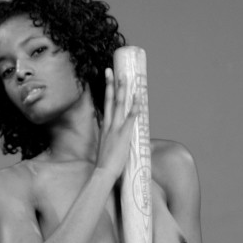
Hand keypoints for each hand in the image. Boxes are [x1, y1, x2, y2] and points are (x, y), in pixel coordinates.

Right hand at [95, 67, 139, 182]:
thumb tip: (113, 136)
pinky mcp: (124, 133)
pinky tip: (138, 96)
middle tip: (111, 70)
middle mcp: (109, 124)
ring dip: (122, 89)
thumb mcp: (105, 146)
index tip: (107, 79)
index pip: (105, 105)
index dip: (106, 91)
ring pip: (119, 104)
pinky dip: (135, 105)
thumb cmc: (106, 164)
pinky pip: (131, 116)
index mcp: (104, 127)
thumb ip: (109, 137)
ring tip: (124, 76)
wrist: (104, 171)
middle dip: (110, 84)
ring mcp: (116, 127)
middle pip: (109, 100)